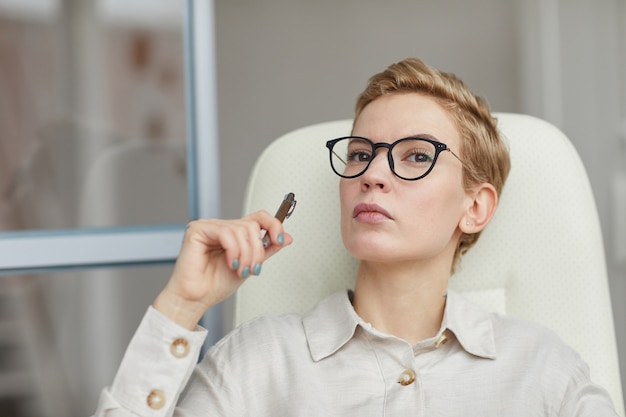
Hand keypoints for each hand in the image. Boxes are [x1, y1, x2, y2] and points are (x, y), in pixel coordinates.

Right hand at [153, 211, 292, 328]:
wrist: (196, 299)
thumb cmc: (215, 285)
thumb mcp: (250, 266)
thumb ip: (266, 250)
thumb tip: (287, 238)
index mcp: (234, 234)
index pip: (258, 217)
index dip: (274, 225)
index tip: (281, 239)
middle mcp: (222, 227)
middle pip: (252, 225)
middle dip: (257, 250)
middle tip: (251, 268)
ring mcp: (209, 226)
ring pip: (241, 229)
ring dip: (246, 254)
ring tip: (240, 269)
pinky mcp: (197, 229)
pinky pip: (226, 233)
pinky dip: (233, 250)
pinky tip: (230, 263)